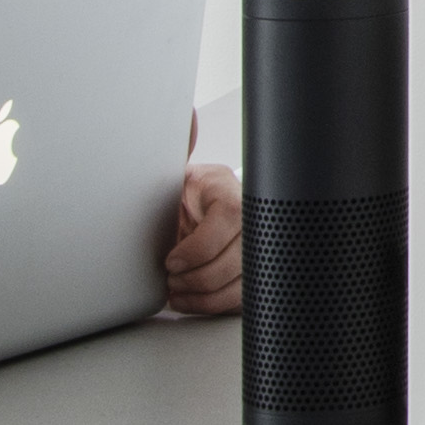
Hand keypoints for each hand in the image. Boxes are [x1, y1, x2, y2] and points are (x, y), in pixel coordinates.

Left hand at [158, 160, 244, 320]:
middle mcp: (248, 219)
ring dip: (202, 295)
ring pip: (240, 284)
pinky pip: (238, 299)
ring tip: (177, 290)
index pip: (229, 217)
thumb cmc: (174, 195)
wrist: (183, 211)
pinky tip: (188, 299)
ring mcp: (253, 249)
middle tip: (170, 277)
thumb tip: (186, 119)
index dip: (198, 247)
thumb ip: (176, 152)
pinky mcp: (250, 274)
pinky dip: (209, 305)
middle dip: (196, 277)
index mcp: (227, 190)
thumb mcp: (171, 174)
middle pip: (236, 259)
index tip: (171, 259)